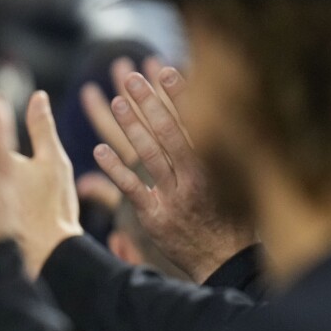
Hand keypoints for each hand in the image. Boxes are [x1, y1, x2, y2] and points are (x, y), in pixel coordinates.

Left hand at [91, 65, 255, 281]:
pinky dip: (114, 170)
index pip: (193, 120)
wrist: (227, 261)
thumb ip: (218, 151)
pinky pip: (132, 189)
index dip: (178, 94)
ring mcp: (175, 196)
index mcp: (216, 164)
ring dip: (130, 127)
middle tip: (129, 76)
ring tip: (116, 102)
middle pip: (168, 131)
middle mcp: (196, 176)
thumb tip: (230, 116)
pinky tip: (98, 150)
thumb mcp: (232, 183)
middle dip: (148, 102)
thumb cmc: (231, 219)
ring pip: (149, 155)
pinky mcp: (156, 217)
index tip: (164, 68)